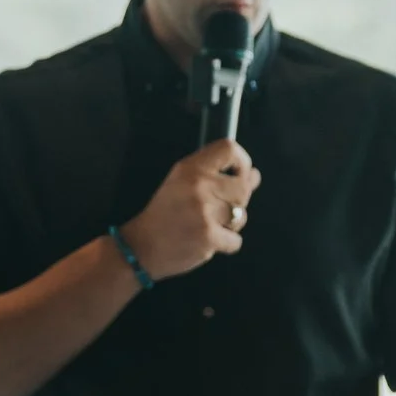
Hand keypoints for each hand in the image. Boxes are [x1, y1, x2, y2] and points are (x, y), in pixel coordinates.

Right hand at [119, 139, 259, 280]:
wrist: (141, 246)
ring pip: (242, 215)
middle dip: (238, 202)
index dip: (243, 162)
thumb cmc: (165, 214)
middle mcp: (199, 185)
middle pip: (244, 186)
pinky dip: (225, 245)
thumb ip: (217, 176)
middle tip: (219, 210)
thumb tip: (254, 175)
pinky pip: (236, 240)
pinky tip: (207, 241)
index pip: (229, 149)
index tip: (241, 175)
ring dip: (231, 225)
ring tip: (208, 225)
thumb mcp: (182, 183)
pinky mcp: (208, 236)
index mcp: (190, 168)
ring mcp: (204, 211)